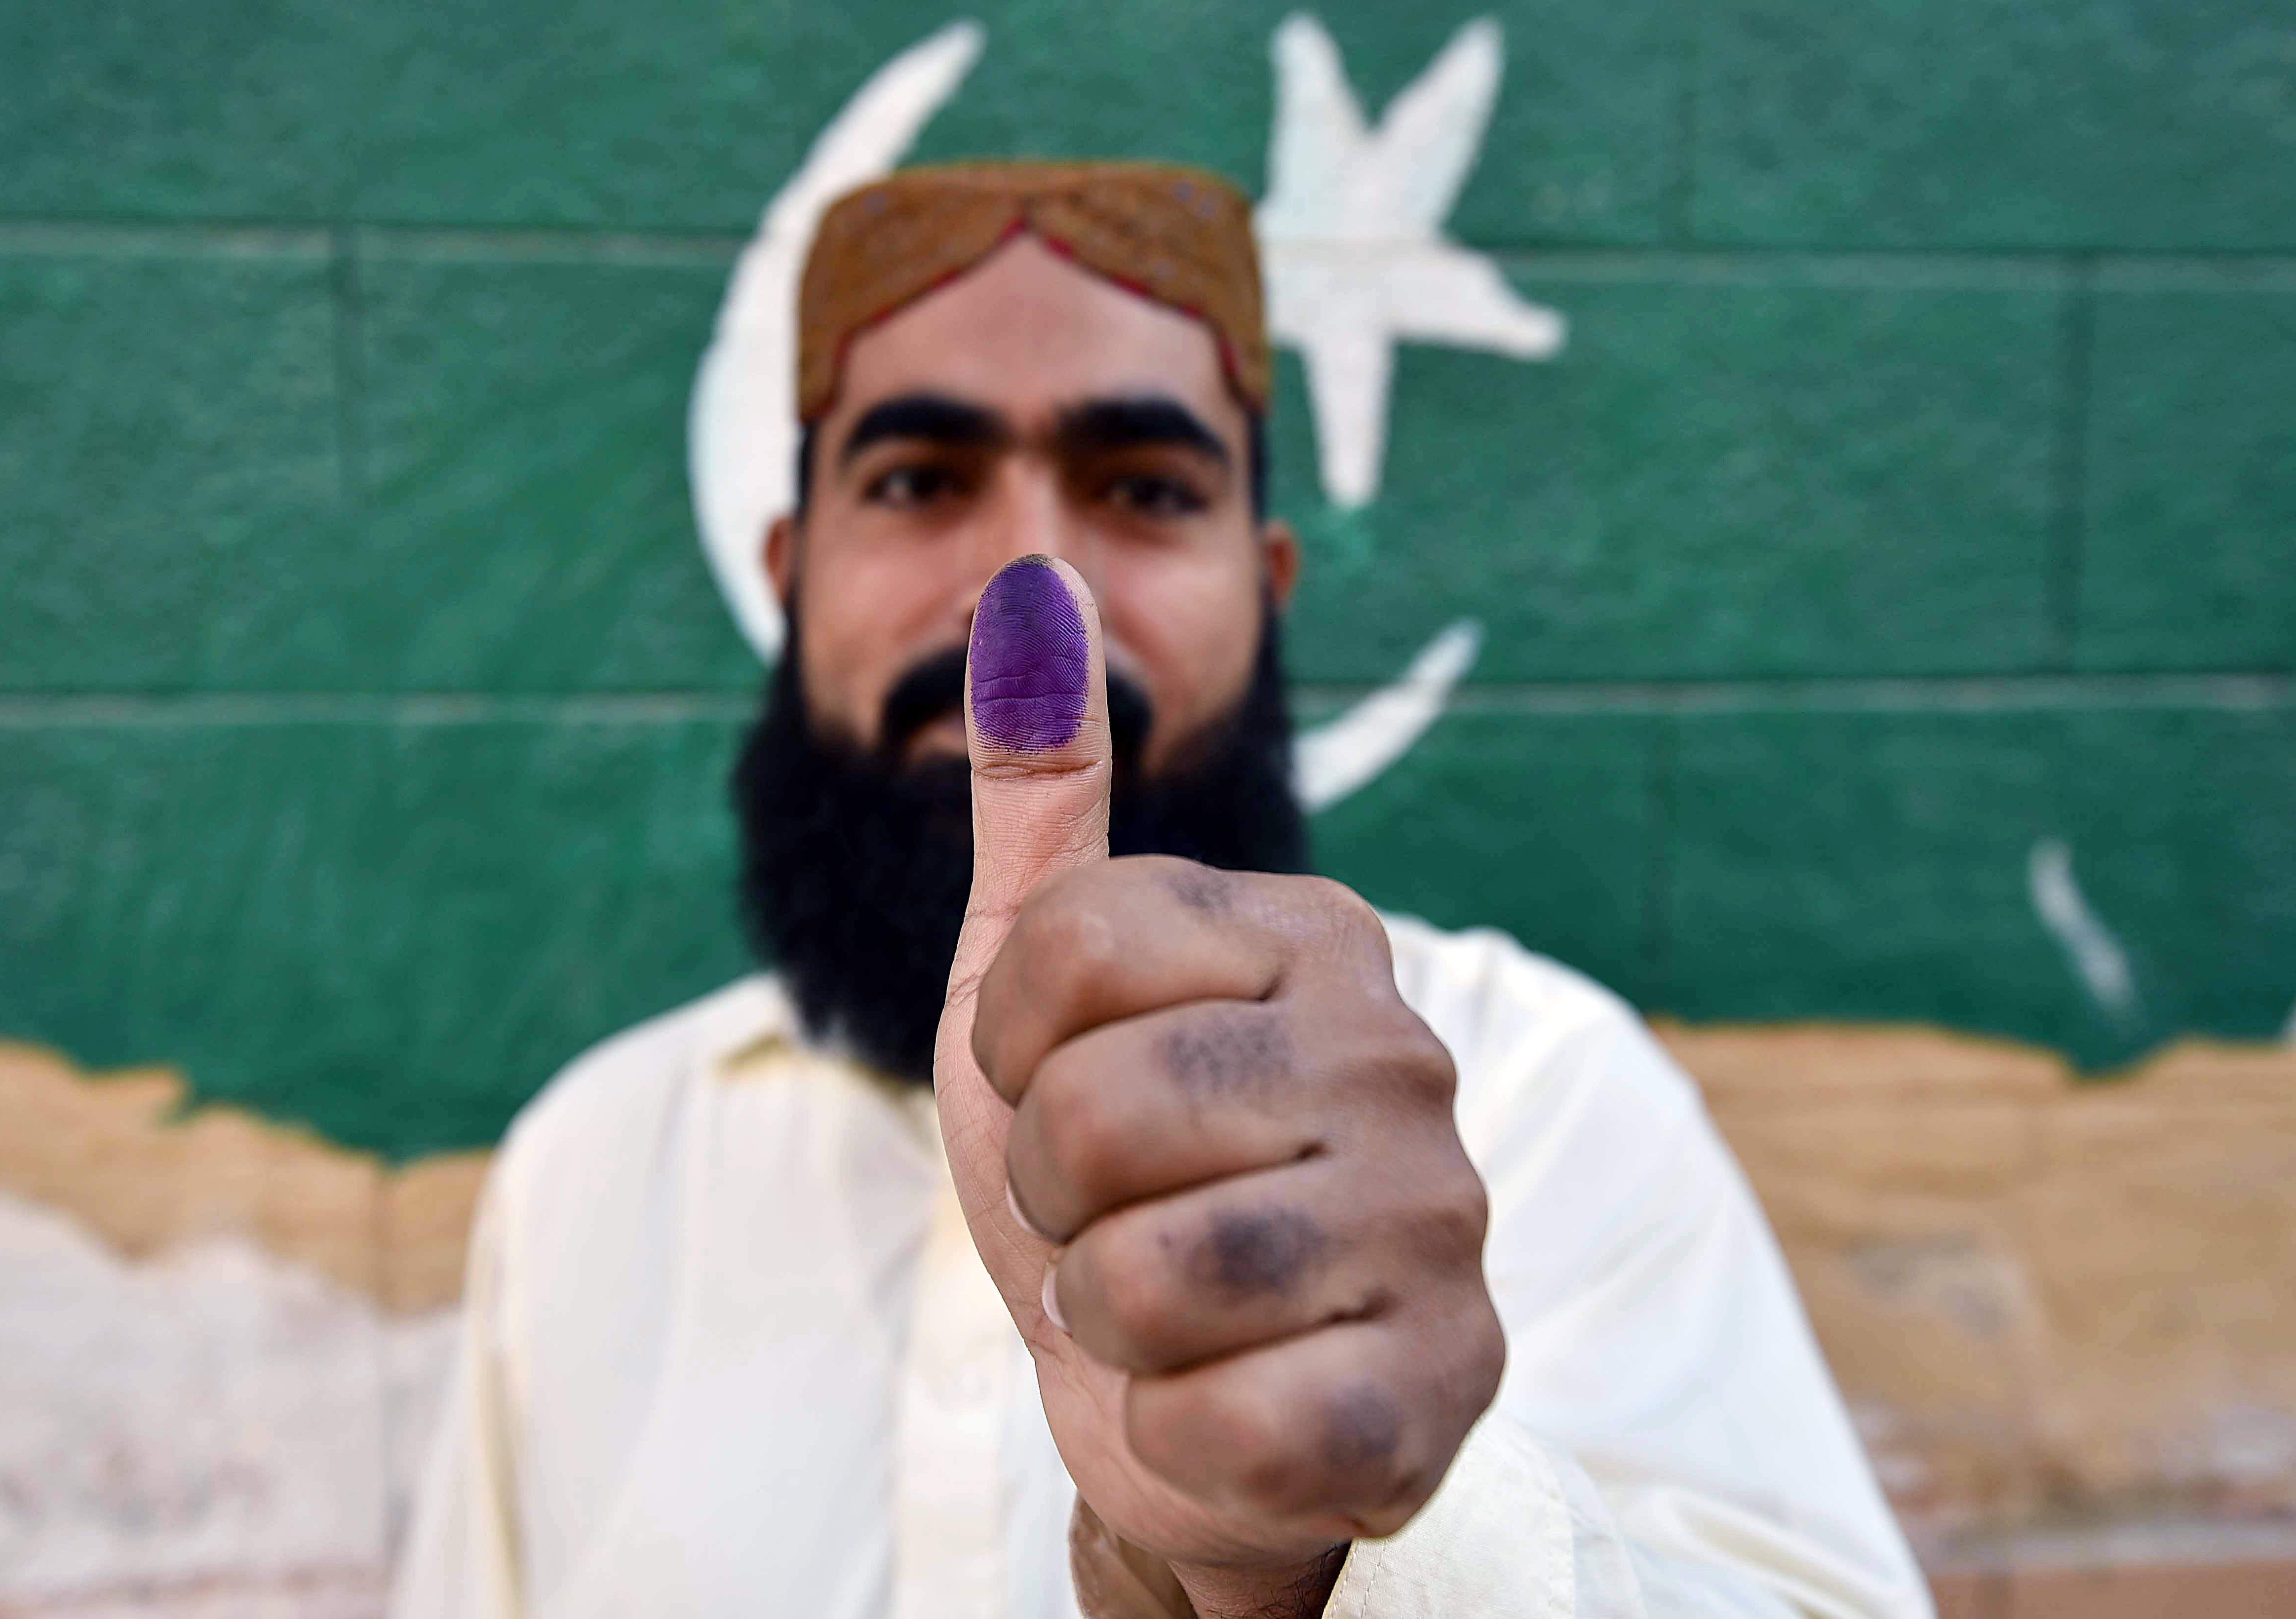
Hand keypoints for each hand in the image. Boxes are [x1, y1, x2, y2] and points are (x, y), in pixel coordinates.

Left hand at [933, 558, 1504, 1617]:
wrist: (1183, 1386)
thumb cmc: (1113, 1175)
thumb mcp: (1039, 988)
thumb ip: (1043, 802)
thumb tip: (1027, 583)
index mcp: (1316, 934)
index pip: (1061, 945)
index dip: (1012, 1050)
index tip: (1057, 1091)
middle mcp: (1403, 1054)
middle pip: (1097, 1112)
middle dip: (1054, 1194)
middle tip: (1112, 1215)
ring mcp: (1440, 1224)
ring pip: (1146, 1276)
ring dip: (1105, 1317)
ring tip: (1163, 1306)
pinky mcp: (1439, 1388)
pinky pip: (1224, 1420)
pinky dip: (1174, 1432)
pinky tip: (1225, 1399)